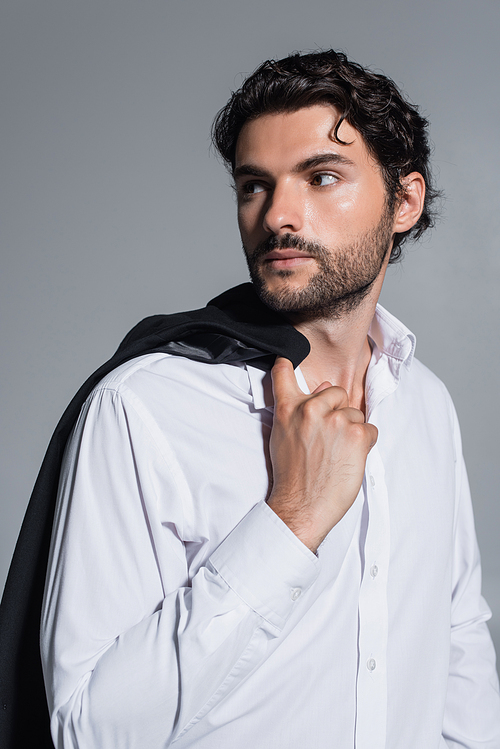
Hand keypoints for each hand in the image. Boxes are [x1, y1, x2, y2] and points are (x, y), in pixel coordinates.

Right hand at [267, 357, 377, 552]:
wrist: (301, 506)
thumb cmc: (292, 476)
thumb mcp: (284, 437)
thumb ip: (300, 410)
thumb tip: (324, 386)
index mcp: (289, 409)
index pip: (284, 372)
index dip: (287, 361)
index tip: (288, 354)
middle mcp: (311, 409)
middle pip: (337, 392)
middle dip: (337, 411)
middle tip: (327, 440)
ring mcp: (336, 420)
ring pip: (355, 413)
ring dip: (352, 431)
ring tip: (337, 455)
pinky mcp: (358, 435)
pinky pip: (370, 429)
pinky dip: (365, 445)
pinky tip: (349, 459)